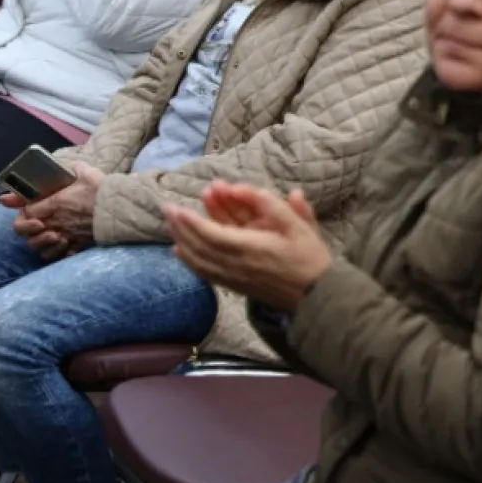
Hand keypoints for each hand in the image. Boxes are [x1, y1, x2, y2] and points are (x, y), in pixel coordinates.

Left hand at [2, 160, 105, 258]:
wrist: (121, 208)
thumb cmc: (102, 190)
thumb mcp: (86, 172)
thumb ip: (72, 169)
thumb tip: (69, 168)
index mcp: (54, 204)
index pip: (26, 213)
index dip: (23, 212)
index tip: (30, 208)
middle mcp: (56, 223)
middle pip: (27, 235)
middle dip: (28, 231)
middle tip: (37, 224)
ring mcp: (66, 236)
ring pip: (41, 250)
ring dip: (41, 244)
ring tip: (48, 236)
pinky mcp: (78, 244)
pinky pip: (61, 255)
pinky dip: (59, 252)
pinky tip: (62, 244)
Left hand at [164, 181, 333, 311]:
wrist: (315, 295)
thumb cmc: (309, 256)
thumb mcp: (299, 225)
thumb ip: (271, 204)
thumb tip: (244, 187)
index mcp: (252, 248)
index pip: (212, 234)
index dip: (192, 222)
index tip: (176, 208)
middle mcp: (237, 265)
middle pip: (200, 245)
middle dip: (181, 226)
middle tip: (166, 208)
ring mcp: (233, 276)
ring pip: (199, 259)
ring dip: (182, 240)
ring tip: (170, 224)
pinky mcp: (234, 284)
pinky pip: (205, 272)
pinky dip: (189, 261)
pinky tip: (178, 249)